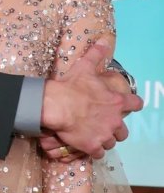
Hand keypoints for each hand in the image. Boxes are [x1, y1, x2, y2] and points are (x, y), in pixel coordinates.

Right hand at [42, 40, 142, 158]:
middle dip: (116, 129)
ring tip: (94, 136)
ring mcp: (104, 135)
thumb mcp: (85, 67)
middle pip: (124, 131)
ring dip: (105, 140)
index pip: (136, 105)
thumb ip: (97, 54)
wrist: (56, 106)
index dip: (134, 105)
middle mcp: (115, 120)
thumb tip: (103, 39)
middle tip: (105, 126)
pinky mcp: (93, 146)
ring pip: (112, 143)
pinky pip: (100, 153)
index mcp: (116, 102)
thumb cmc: (71, 87)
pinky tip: (87, 145)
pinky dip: (95, 150)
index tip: (129, 106)